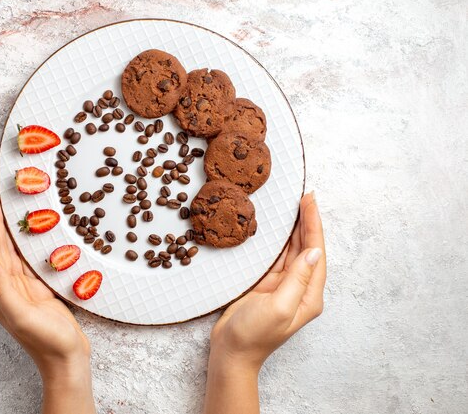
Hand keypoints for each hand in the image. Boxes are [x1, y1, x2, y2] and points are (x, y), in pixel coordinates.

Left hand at [0, 194, 94, 413]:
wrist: (66, 359)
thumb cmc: (47, 341)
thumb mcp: (23, 318)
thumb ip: (4, 292)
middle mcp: (6, 289)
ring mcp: (22, 289)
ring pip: (12, 253)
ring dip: (9, 231)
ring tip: (9, 210)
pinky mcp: (37, 290)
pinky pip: (28, 261)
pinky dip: (26, 245)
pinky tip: (30, 235)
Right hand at [210, 192, 325, 370]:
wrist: (232, 353)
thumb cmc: (254, 335)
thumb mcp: (278, 307)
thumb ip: (297, 279)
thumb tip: (314, 251)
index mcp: (309, 295)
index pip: (316, 252)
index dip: (314, 225)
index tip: (309, 201)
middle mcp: (300, 288)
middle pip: (307, 248)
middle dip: (307, 221)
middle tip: (303, 195)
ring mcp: (283, 286)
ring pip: (292, 250)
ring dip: (294, 228)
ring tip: (294, 205)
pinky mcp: (267, 285)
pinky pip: (276, 256)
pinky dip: (279, 240)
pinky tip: (278, 227)